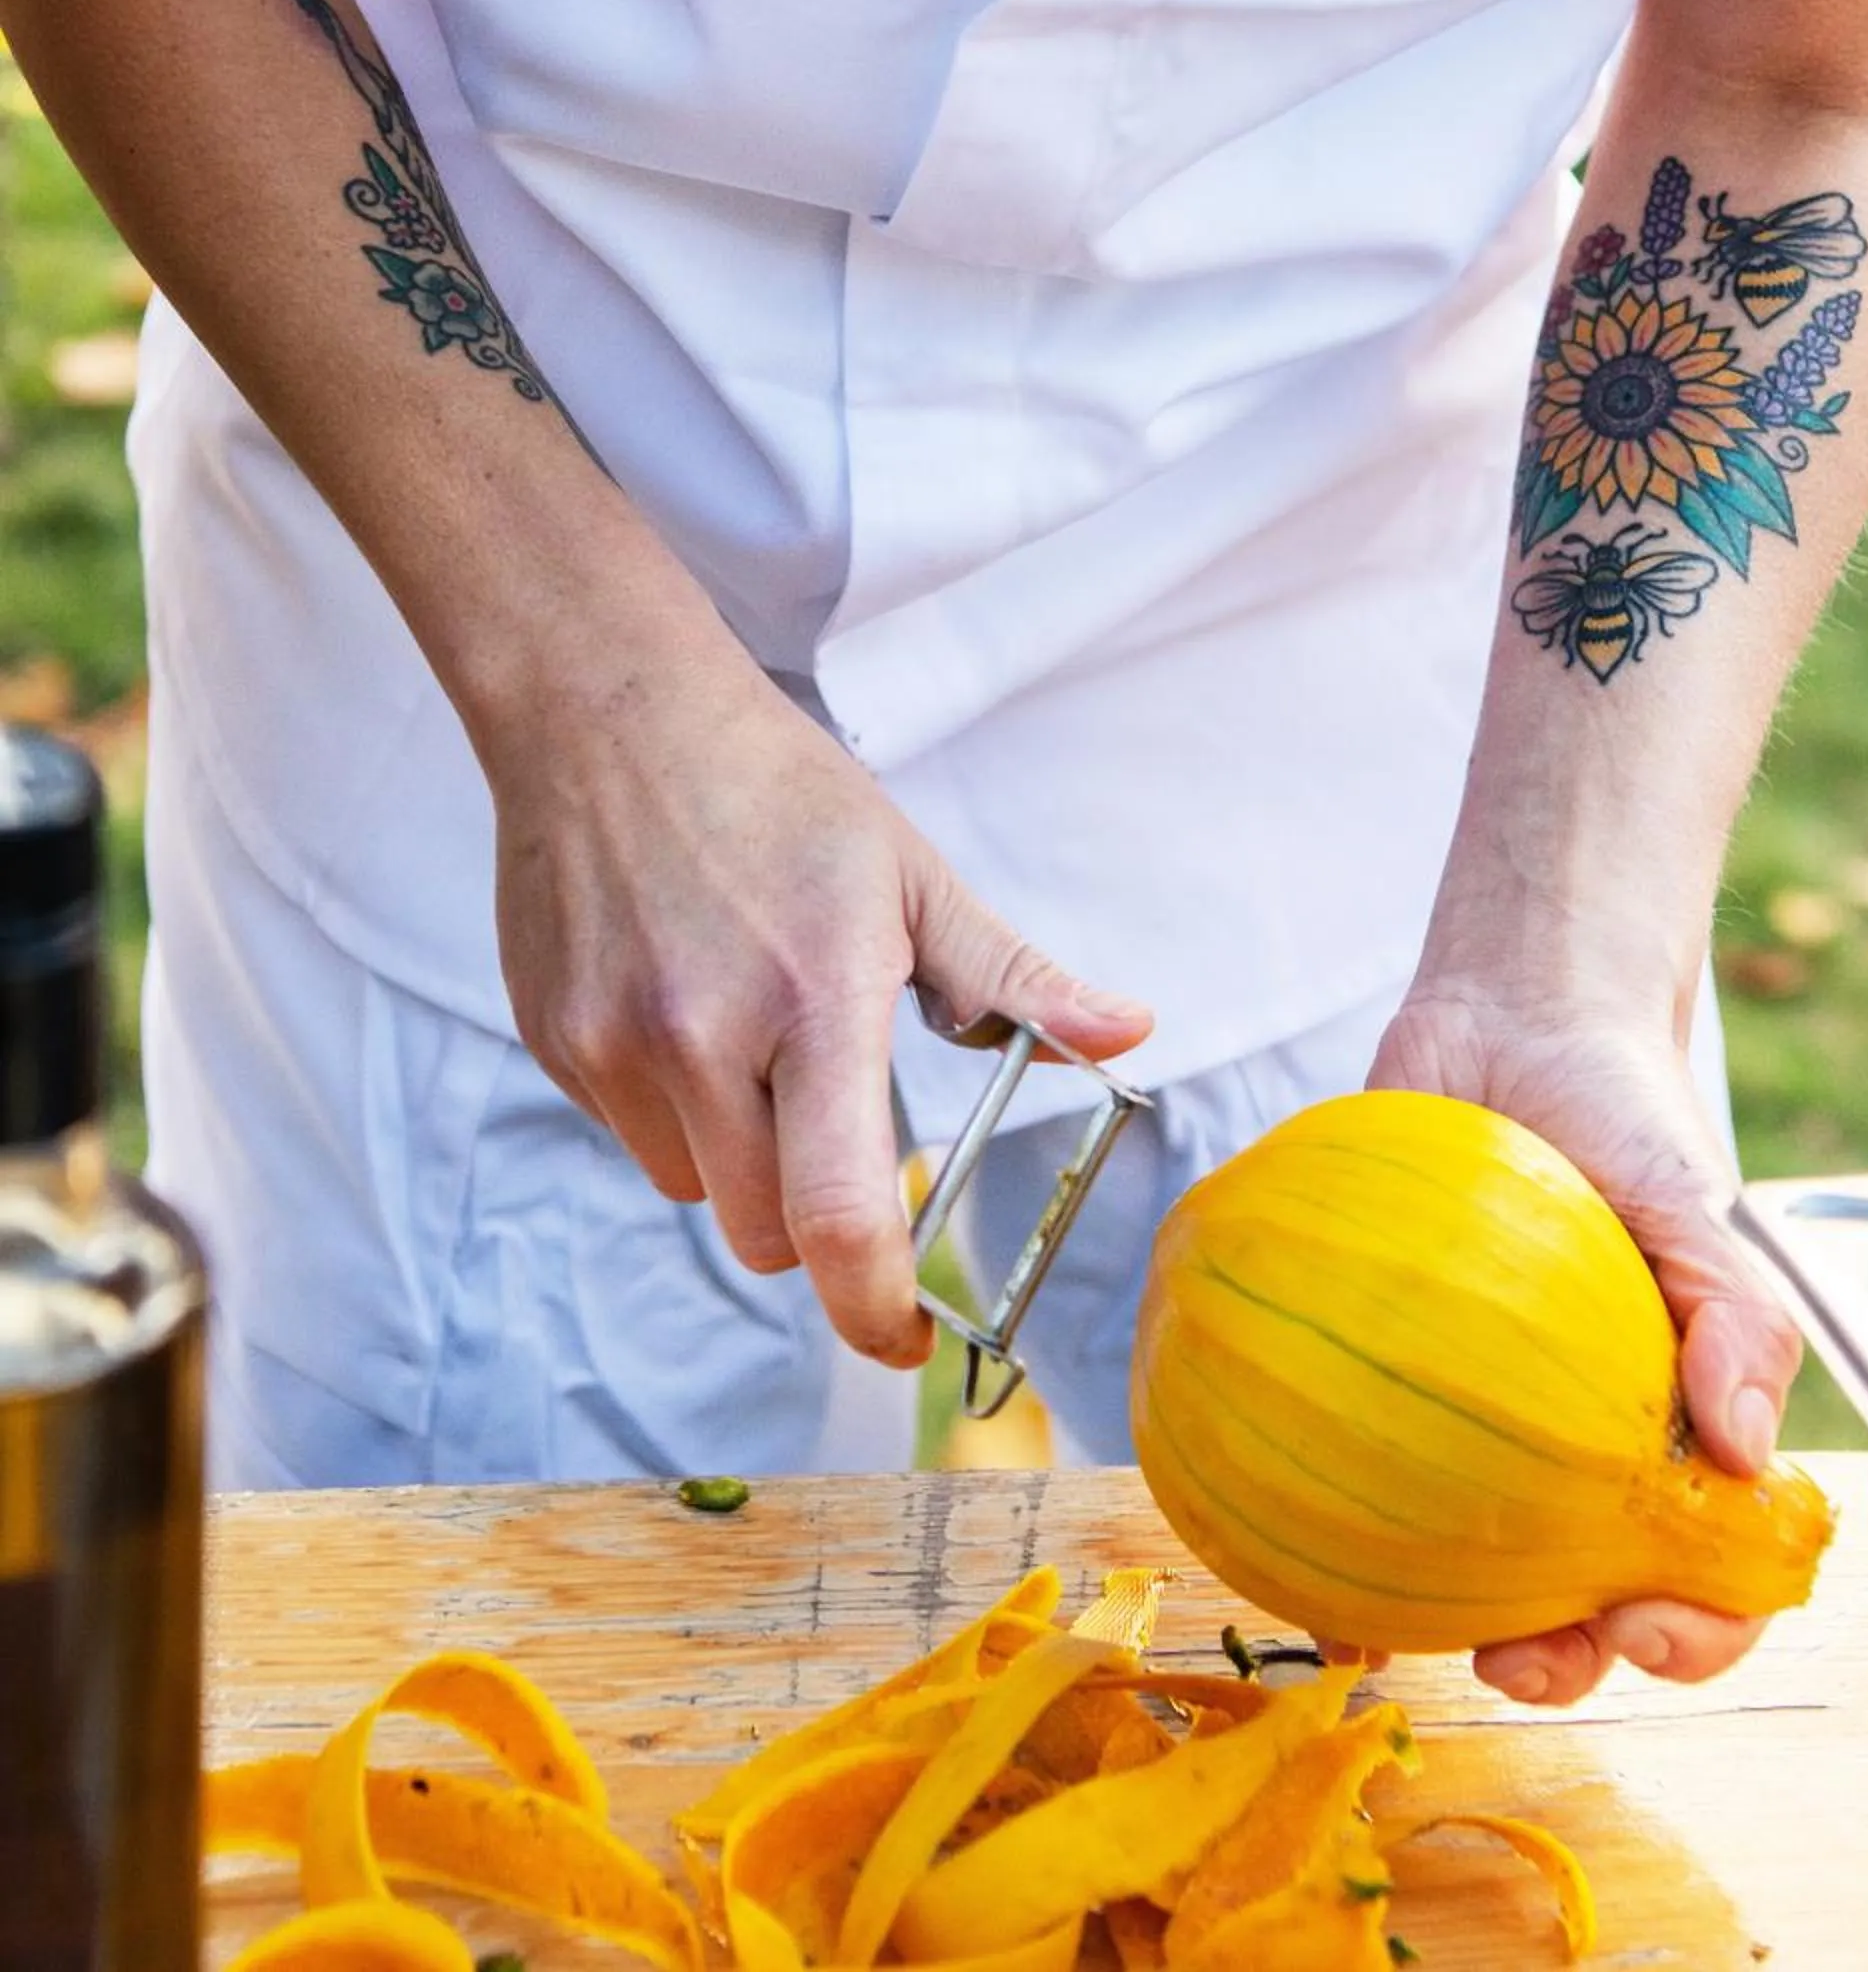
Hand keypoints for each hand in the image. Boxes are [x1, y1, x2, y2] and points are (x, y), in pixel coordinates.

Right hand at [476, 595, 1152, 1364]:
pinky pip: (631, 1134)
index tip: (909, 1339)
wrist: (609, 713)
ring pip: (696, 1190)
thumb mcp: (913, 877)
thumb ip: (1014, 979)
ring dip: (738, 1157)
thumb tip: (1128, 1031)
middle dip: (814, 1213)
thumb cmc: (776, 790)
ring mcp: (614, 1045)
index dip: (874, 1309)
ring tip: (750, 1029)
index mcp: (815, 1000)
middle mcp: (702, 1038)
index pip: (837, 1215)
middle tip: (834, 1113)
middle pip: (767, 1234)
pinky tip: (682, 1000)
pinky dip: (670, 1107)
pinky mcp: (553, 1041)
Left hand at [1358, 981, 1802, 1705]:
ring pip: (1478, 1563)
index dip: (1695, 1629)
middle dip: (1571, 1661)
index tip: (1644, 1624)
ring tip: (1404, 1636)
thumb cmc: (1625, 1112)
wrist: (1516, 1014)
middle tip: (1522, 1655)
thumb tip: (1746, 1447)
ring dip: (1450, 1624)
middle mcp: (1585, 1440)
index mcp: (1678, 1422)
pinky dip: (1342, 1541)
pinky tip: (1314, 1574)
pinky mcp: (1389, 1373)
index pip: (1711, 1566)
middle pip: (1594, 1599)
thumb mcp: (1697, 1202)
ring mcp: (1486, 1419)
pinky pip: (1364, 1472)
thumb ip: (1738, 1314)